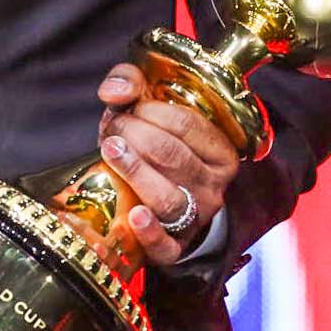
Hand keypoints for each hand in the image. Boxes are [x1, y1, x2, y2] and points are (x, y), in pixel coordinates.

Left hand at [95, 63, 238, 264]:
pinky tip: (134, 215)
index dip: (150, 111)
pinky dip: (150, 232)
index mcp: (219, 150)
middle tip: (113, 129)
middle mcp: (214, 186)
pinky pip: (166, 246)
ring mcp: (196, 218)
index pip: (188, 124)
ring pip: (168, 197)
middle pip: (174, 157)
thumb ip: (131, 82)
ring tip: (111, 151)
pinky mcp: (174, 247)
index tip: (126, 108)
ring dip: (135, 171)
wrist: (158, 197)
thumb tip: (112, 91)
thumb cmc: (153, 142)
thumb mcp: (147, 104)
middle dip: (136, 136)